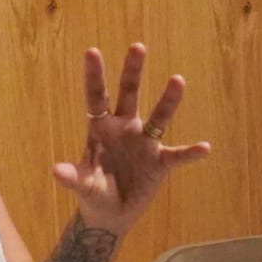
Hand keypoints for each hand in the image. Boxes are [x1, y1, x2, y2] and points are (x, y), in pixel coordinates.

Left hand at [54, 44, 209, 231]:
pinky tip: (204, 148)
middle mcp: (124, 129)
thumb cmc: (93, 193)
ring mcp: (144, 144)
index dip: (95, 76)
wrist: (111, 215)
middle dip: (132, 72)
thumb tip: (56, 172)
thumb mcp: (83, 185)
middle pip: (128, 94)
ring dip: (167, 100)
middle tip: (137, 46)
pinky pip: (177, 156)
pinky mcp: (159, 163)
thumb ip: (73, 177)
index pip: (97, 97)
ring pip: (158, 118)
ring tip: (177, 80)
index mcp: (101, 129)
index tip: (92, 51)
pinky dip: (190, 153)